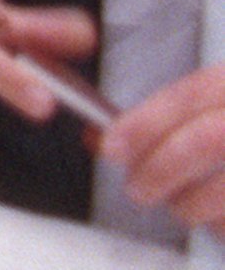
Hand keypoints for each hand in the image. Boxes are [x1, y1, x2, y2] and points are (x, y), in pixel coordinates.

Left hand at [104, 64, 224, 234]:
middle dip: (162, 166)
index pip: (194, 92)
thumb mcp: (205, 113)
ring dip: (191, 202)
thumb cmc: (223, 133)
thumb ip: (160, 122)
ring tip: (179, 206)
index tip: (112, 144)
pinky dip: (220, 222)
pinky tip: (214, 218)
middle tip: (137, 188)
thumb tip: (102, 138)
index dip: (146, 120)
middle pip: (210, 138)